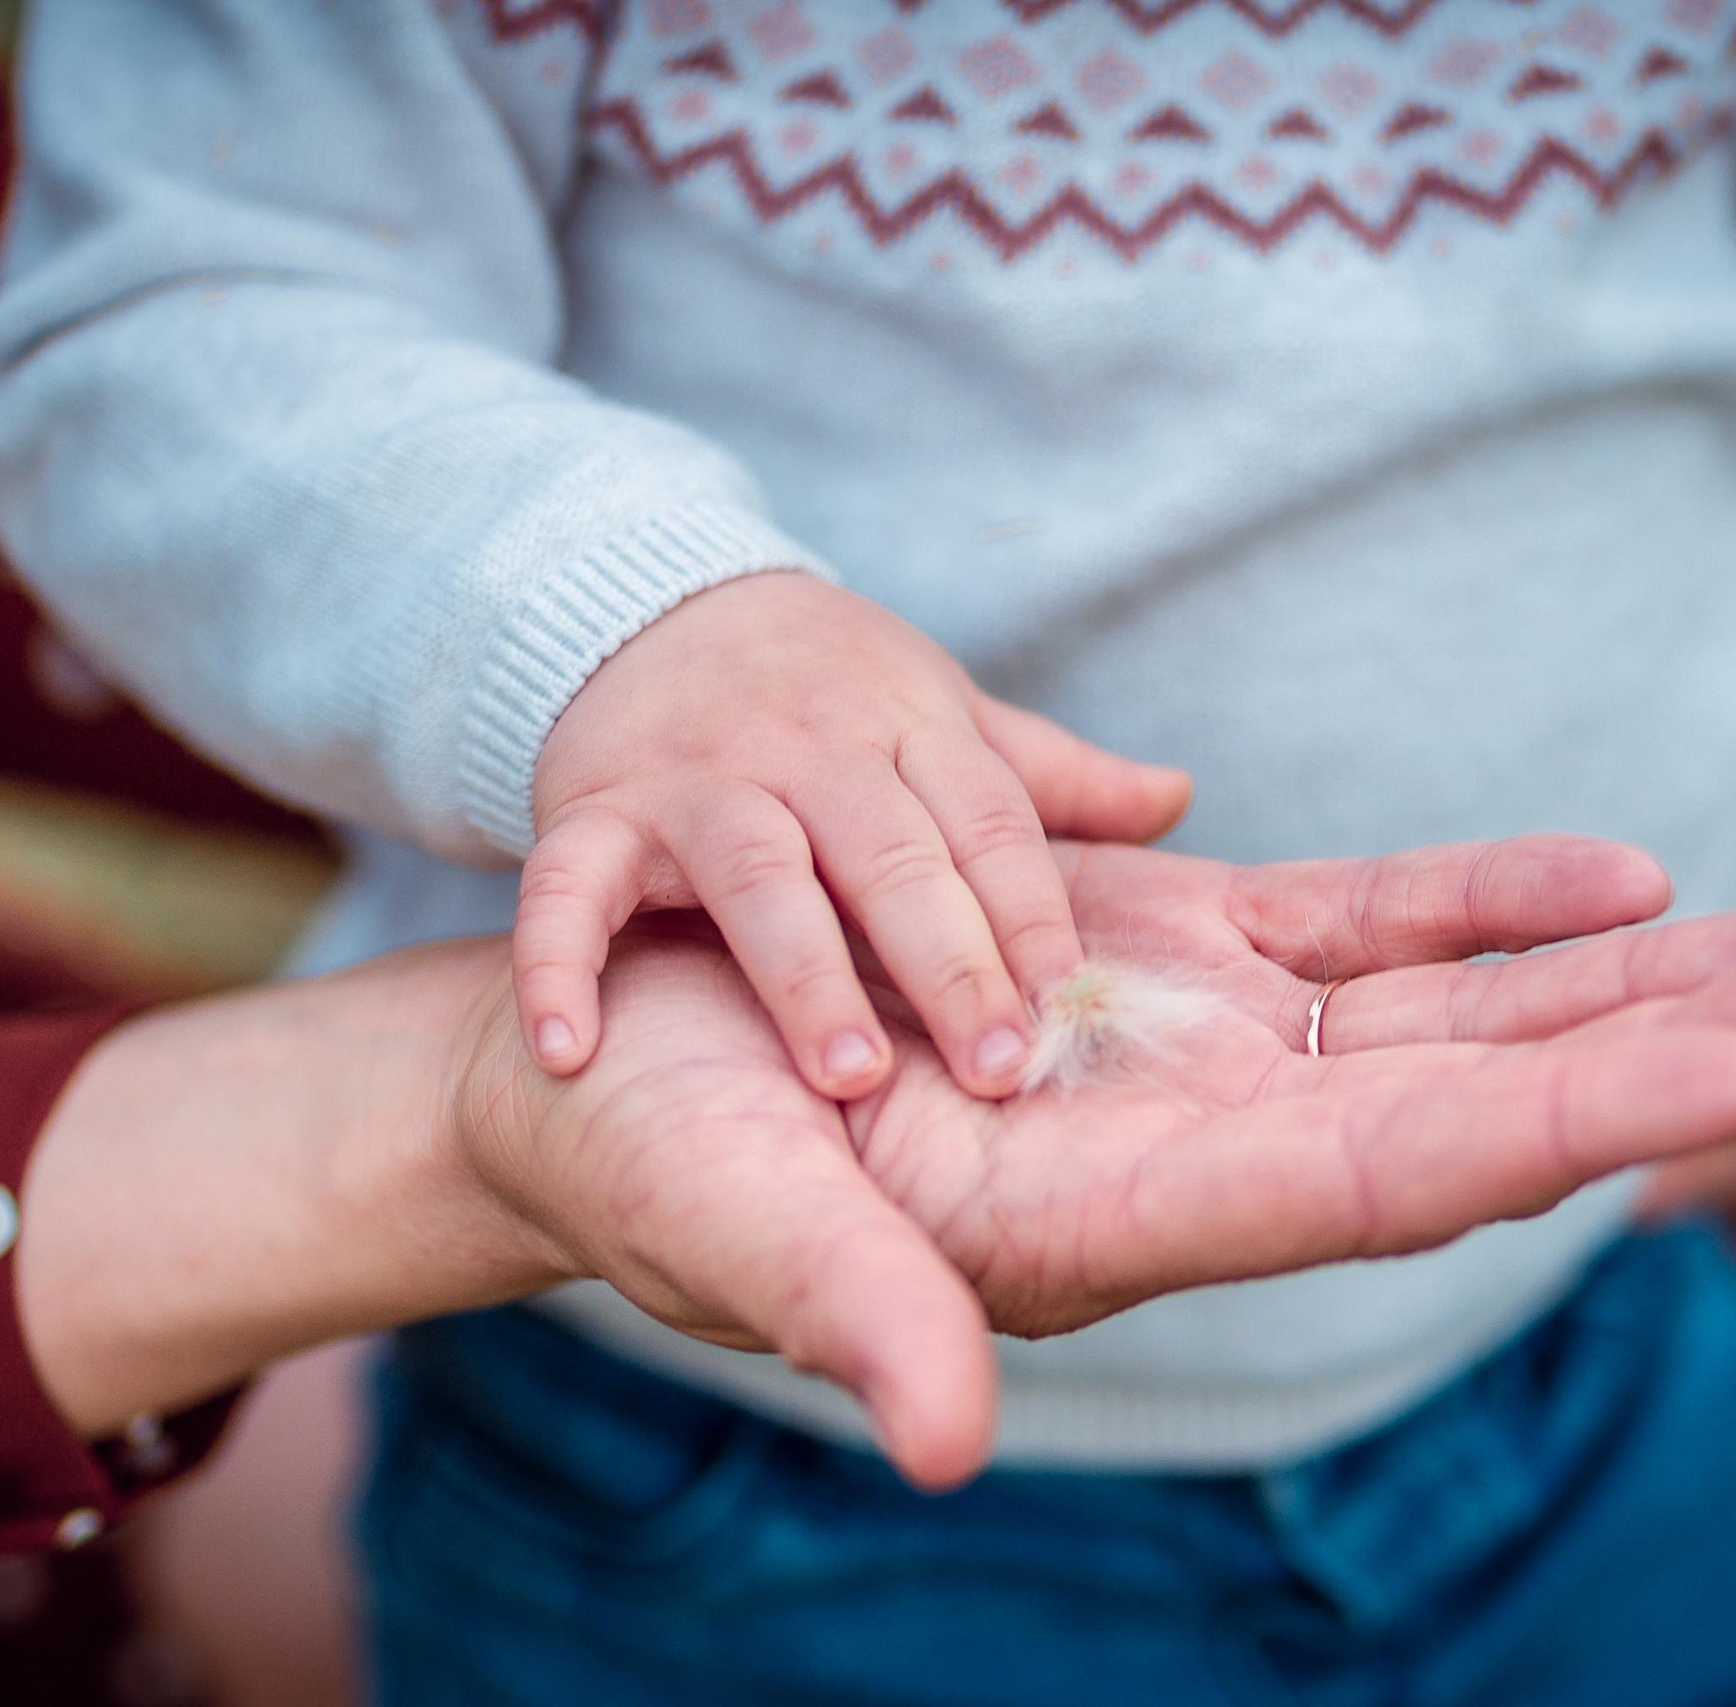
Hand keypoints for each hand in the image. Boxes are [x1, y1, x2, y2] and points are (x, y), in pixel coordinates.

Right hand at [465, 835, 1735, 1489]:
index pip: (1385, 1177)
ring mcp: (1194, 1050)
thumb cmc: (650, 1160)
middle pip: (1475, 1104)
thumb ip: (850, 1309)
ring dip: (1631, 980)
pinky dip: (1483, 905)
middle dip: (1672, 1052)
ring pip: (1450, 1015)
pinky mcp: (1164, 960)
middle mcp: (1194, 1146)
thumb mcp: (729, 1218)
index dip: (1569, 1120)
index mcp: (1115, 1219)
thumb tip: (944, 1436)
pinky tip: (1612, 877)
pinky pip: (1358, 928)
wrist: (618, 1067)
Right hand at [517, 572, 1189, 1099]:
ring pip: (757, 873)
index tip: (1080, 1015)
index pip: (991, 828)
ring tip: (849, 1083)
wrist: (644, 604)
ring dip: (801, 974)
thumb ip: (1047, 777)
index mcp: (911, 730)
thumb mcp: (938, 716)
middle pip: (893, 855)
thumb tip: (1176, 800)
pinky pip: (568, 886)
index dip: (1035, 920)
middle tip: (1002, 1070)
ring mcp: (697, 778)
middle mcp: (810, 750)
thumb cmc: (823, 692)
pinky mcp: (591, 808)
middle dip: (950, 961)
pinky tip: (568, 1053)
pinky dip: (559, 963)